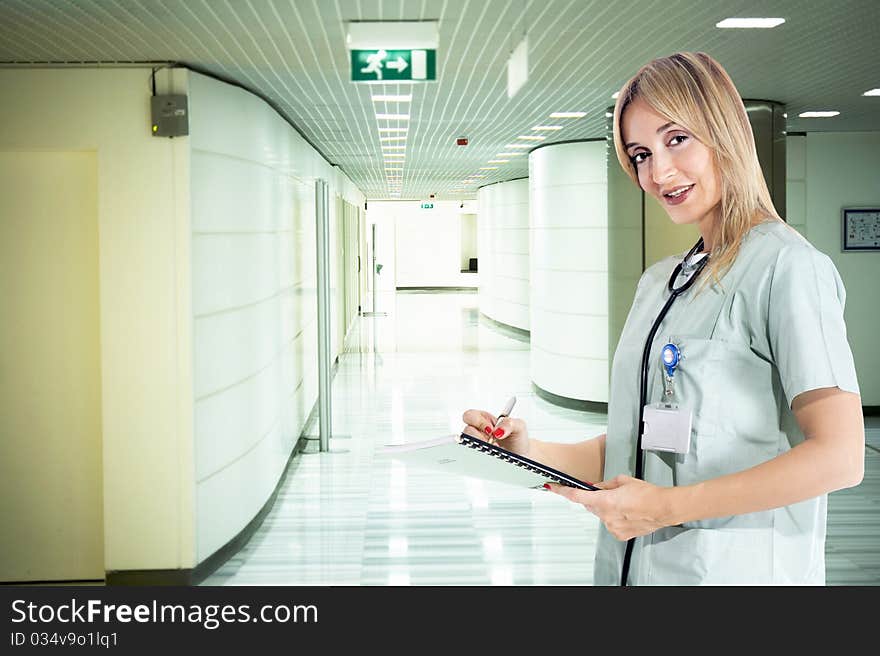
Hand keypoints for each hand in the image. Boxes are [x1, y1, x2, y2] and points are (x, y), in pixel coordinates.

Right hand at [461, 409, 530, 456]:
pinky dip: (483, 458)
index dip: (477, 422)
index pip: (470, 416)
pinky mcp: (478, 457)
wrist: (521, 455)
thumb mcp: (519, 426)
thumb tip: (498, 429)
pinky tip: (493, 458)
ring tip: (495, 451)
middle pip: (466, 431)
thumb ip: (510, 423)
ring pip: (468, 446)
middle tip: (491, 443)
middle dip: (478, 437)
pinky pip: (473, 458)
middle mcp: (477, 432)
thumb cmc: (517, 438)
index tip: (490, 430)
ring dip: (482, 449)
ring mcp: (476, 445)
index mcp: (484, 419)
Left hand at [545, 475, 675, 540]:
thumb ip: (605, 484)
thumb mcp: (623, 480)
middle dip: (595, 498)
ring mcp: (612, 526)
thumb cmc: (648, 494)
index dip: (563, 492)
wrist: (664, 508)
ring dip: (607, 508)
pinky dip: (615, 518)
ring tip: (625, 503)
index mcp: (605, 500)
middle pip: (590, 506)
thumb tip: (596, 487)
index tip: (554, 488)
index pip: (577, 496)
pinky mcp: (619, 534)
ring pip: (601, 515)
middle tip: (608, 493)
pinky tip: (627, 512)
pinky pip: (610, 523)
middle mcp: (606, 516)